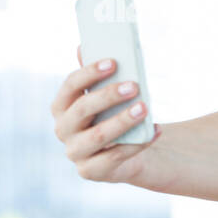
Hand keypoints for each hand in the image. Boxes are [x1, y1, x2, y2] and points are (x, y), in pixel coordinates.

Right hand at [51, 45, 159, 182]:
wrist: (126, 153)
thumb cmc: (113, 117)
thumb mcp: (107, 97)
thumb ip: (97, 75)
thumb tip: (83, 46)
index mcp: (62, 106)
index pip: (70, 86)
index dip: (90, 73)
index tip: (114, 62)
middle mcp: (63, 129)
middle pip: (83, 109)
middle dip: (109, 96)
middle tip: (135, 85)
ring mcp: (75, 152)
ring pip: (98, 135)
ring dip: (122, 120)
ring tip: (145, 108)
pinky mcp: (91, 171)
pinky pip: (115, 157)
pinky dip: (137, 143)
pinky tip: (155, 131)